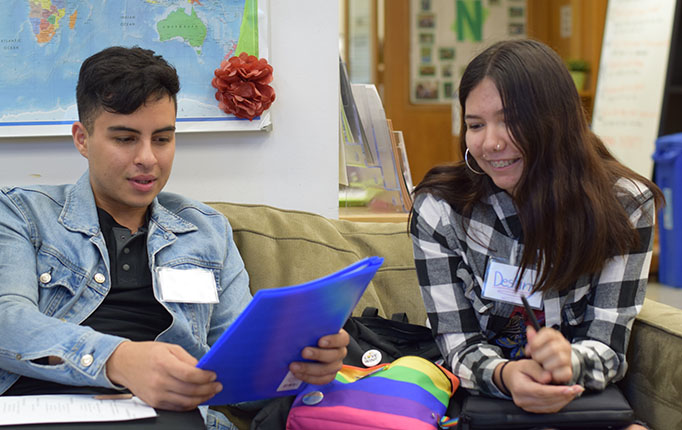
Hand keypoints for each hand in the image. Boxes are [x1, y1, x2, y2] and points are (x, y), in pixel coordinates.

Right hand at [106, 341, 221, 410]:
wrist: (123, 363)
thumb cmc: (147, 353)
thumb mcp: (169, 348)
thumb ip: (187, 359)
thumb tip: (203, 369)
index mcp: (163, 363)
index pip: (189, 374)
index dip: (205, 377)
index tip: (214, 375)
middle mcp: (159, 381)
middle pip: (190, 390)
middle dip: (208, 388)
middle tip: (218, 385)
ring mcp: (156, 394)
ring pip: (185, 402)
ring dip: (202, 398)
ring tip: (211, 392)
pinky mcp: (154, 402)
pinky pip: (177, 407)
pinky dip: (190, 404)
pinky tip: (197, 398)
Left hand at [289, 329, 348, 384]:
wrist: (306, 347)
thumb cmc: (310, 335)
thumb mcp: (313, 328)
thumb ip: (311, 327)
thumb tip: (300, 324)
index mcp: (340, 338)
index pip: (343, 339)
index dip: (333, 340)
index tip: (320, 341)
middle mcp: (340, 352)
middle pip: (334, 355)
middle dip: (318, 354)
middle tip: (303, 352)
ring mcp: (335, 365)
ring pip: (327, 370)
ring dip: (309, 368)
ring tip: (294, 366)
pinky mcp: (329, 376)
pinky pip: (322, 380)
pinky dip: (309, 377)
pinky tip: (297, 373)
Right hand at [499, 359, 583, 412]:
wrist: (511, 378)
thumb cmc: (519, 370)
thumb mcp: (526, 364)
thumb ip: (537, 370)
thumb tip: (548, 378)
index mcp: (520, 388)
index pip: (541, 392)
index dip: (557, 391)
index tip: (570, 388)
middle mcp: (523, 400)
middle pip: (547, 401)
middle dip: (564, 395)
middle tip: (577, 388)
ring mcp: (527, 406)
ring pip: (550, 407)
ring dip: (564, 400)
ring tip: (574, 391)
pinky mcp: (533, 410)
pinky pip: (550, 409)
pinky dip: (560, 402)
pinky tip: (566, 395)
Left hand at [525, 326, 572, 383]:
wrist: (557, 366)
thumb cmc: (545, 354)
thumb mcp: (538, 345)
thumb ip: (533, 339)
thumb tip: (529, 330)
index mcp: (555, 336)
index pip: (548, 333)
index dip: (536, 341)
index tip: (530, 349)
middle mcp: (563, 345)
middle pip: (553, 347)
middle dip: (540, 355)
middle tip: (535, 359)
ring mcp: (568, 357)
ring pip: (560, 358)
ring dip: (547, 365)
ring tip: (542, 366)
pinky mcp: (569, 370)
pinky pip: (564, 372)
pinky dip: (554, 374)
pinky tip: (548, 373)